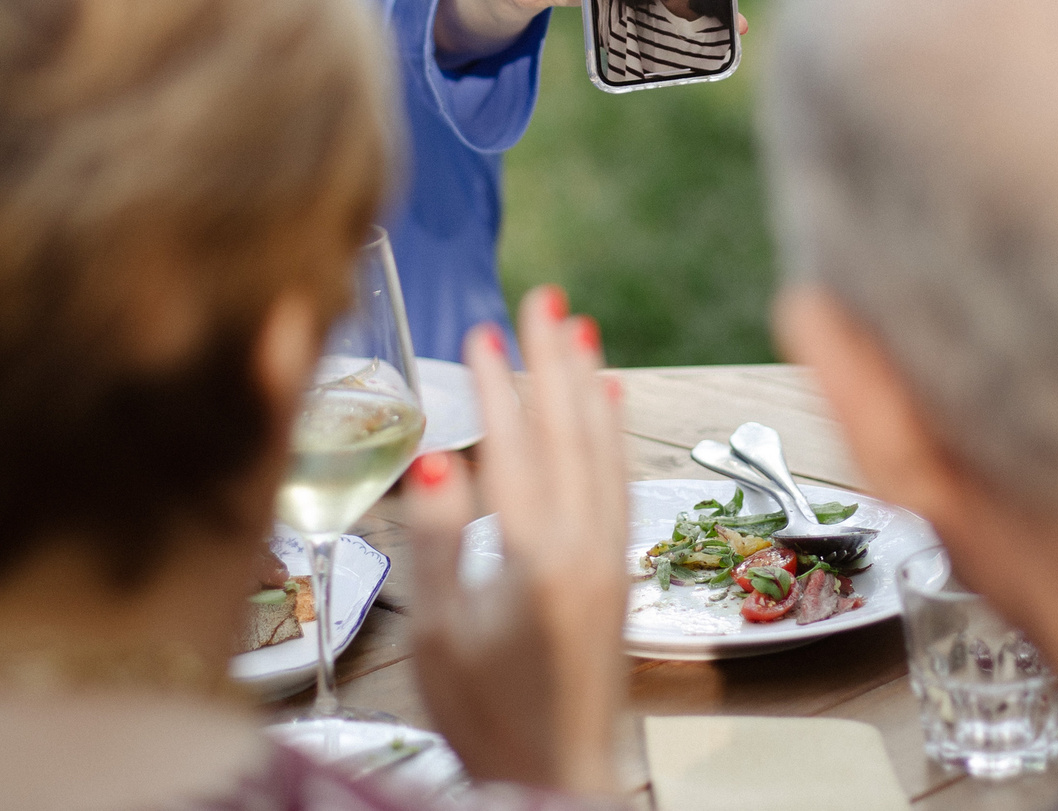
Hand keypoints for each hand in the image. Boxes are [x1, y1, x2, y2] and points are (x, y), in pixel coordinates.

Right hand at [407, 287, 629, 794]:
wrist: (557, 779)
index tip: (481, 329)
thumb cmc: (489, 717)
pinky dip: (614, 430)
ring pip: (604, 448)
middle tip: (544, 296)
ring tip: (579, 327)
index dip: (496, 383)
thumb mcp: (440, 636)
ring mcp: (610, 555)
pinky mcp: (620, 572)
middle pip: (570, 430)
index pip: (514, 447)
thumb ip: (436, 544)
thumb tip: (438, 460)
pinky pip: (621, 479)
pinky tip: (611, 402)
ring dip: (588, 382)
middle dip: (553, 359)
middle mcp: (585, 545)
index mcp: (535, 557)